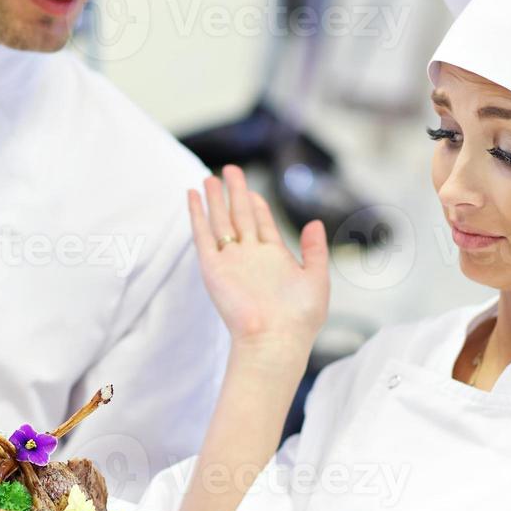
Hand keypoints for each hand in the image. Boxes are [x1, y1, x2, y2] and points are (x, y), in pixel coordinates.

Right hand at [188, 165, 329, 356]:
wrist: (274, 340)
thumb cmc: (299, 318)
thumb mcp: (317, 279)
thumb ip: (315, 250)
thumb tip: (315, 222)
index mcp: (274, 258)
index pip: (262, 223)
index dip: (257, 204)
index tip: (251, 190)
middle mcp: (250, 256)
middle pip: (240, 215)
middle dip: (235, 192)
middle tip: (230, 170)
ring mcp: (230, 260)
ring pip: (220, 221)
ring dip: (215, 199)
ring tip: (209, 177)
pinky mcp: (213, 267)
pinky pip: (202, 235)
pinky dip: (197, 214)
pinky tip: (193, 196)